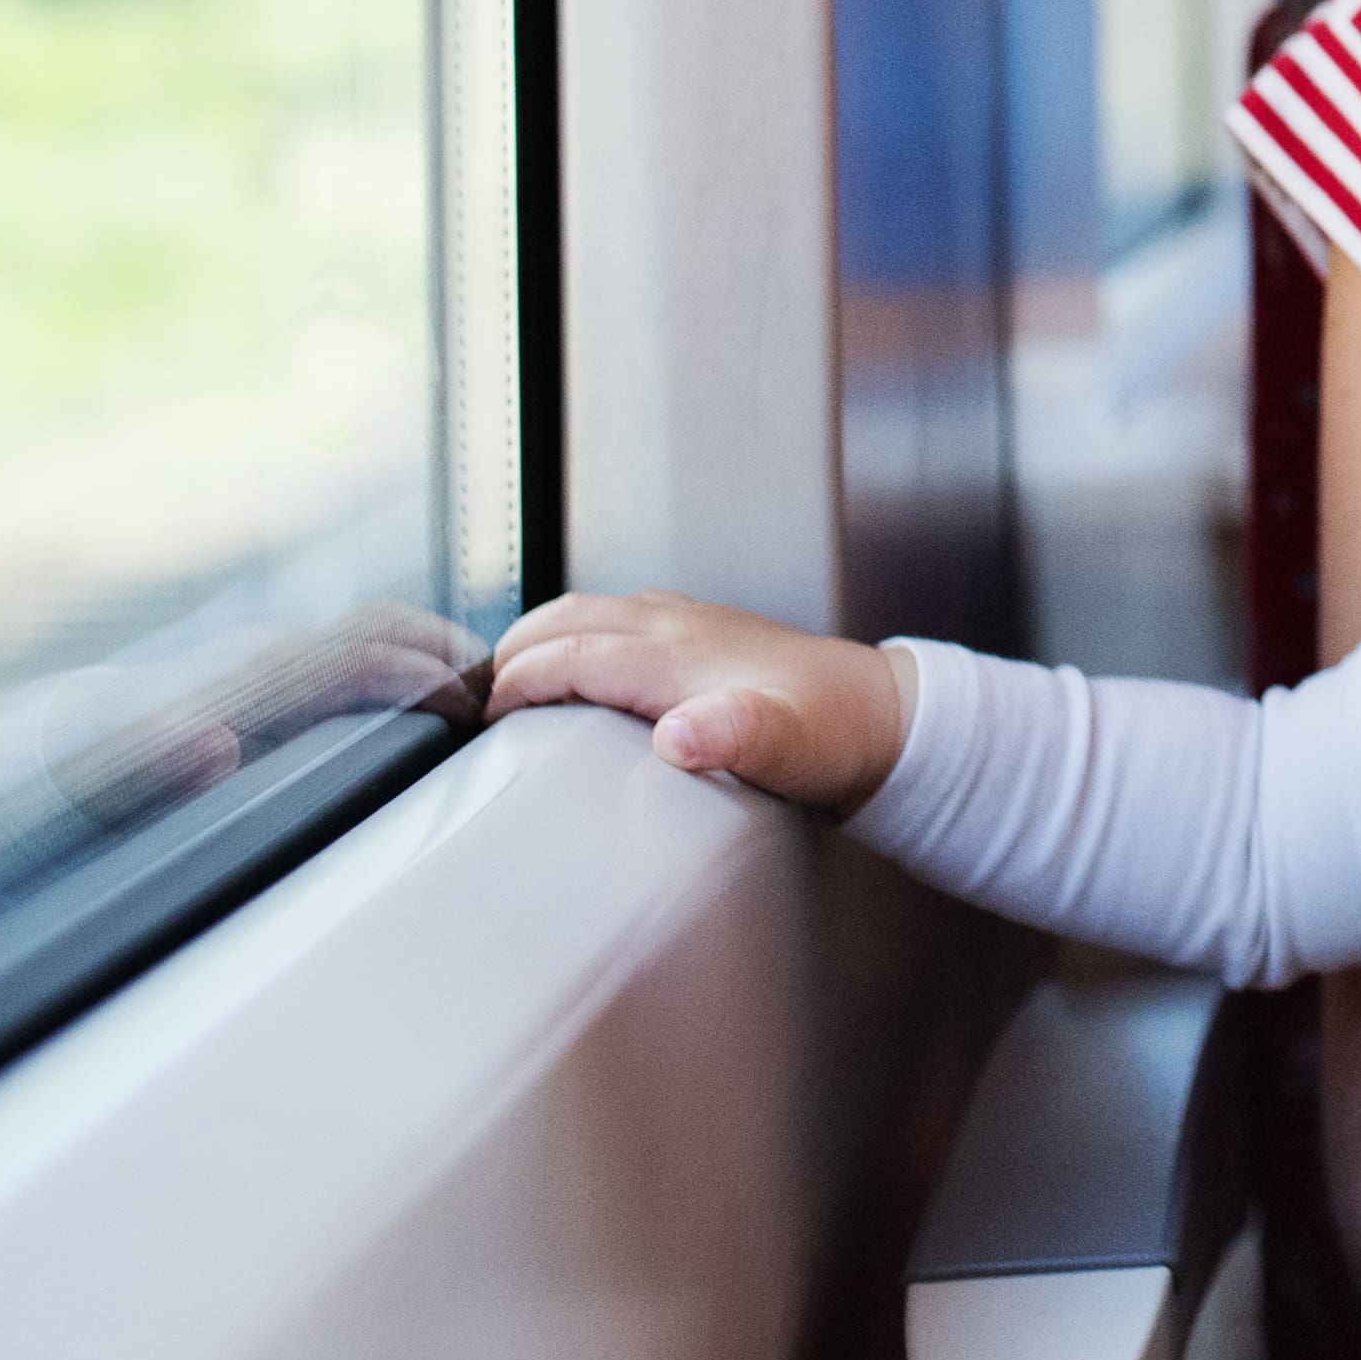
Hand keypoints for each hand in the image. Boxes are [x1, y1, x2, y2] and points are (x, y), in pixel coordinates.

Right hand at [485, 589, 916, 813]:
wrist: (886, 716)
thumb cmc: (838, 736)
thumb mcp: (790, 747)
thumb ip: (737, 737)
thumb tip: (678, 735)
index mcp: (680, 653)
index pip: (572, 654)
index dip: (518, 683)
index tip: (480, 718)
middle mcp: (679, 626)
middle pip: (569, 619)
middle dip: (512, 650)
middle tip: (473, 697)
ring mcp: (692, 624)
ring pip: (593, 612)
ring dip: (542, 637)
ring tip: (507, 679)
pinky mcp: (705, 634)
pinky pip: (621, 620)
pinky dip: (580, 636)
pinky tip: (585, 667)